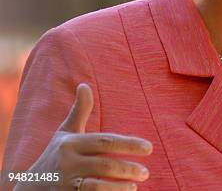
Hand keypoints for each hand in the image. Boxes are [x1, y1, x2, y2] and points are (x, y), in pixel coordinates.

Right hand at [17, 83, 152, 190]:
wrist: (28, 189)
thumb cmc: (54, 157)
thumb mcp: (64, 134)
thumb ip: (79, 112)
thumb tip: (84, 85)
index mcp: (70, 143)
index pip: (105, 142)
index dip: (129, 144)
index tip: (149, 148)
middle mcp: (66, 162)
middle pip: (105, 165)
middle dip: (128, 168)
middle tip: (146, 172)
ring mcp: (65, 183)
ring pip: (98, 185)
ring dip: (121, 186)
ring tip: (136, 185)